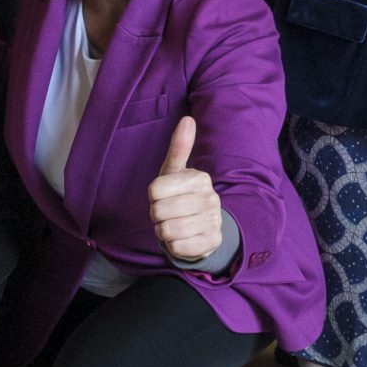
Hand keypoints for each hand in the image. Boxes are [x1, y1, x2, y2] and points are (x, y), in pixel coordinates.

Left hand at [149, 116, 224, 262]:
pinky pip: (177, 247)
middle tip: (168, 213)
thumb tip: (187, 118)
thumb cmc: (181, 196)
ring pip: (167, 230)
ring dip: (164, 231)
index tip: (164, 197)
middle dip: (157, 215)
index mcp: (200, 178)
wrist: (203, 227)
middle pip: (158, 211)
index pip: (154, 190)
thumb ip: (179, 147)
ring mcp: (213, 222)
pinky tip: (182, 239)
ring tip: (174, 225)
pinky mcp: (211, 243)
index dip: (153, 197)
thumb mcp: (175, 172)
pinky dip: (173, 246)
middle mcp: (210, 199)